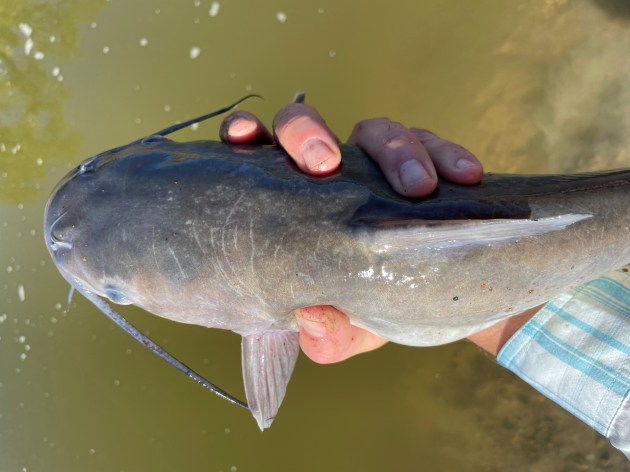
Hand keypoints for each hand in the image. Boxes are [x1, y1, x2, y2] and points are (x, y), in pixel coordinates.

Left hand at [220, 98, 484, 362]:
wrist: (433, 304)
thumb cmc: (370, 308)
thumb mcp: (346, 332)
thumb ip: (325, 336)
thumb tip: (310, 321)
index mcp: (292, 200)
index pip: (257, 154)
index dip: (245, 134)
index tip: (244, 136)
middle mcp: (329, 172)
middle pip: (304, 124)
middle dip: (310, 133)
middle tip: (328, 163)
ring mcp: (376, 161)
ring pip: (375, 130)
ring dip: (397, 150)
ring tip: (421, 189)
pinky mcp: (426, 160)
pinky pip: (433, 143)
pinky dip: (447, 154)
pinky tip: (467, 176)